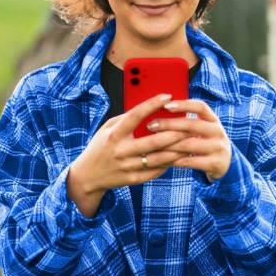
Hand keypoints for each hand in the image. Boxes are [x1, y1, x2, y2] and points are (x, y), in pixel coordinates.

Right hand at [66, 93, 191, 216]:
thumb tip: (149, 109)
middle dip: (174, 132)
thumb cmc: (100, 147)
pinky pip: (154, 171)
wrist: (87, 176)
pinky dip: (167, 164)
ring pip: (158, 158)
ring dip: (176, 150)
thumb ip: (125, 119)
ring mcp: (127, 166)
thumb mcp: (106, 129)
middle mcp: (121, 150)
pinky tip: (177, 156)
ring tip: (189, 142)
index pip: (135, 115)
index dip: (152, 104)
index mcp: (114, 134)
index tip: (168, 96)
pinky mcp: (132, 179)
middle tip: (188, 125)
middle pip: (153, 141)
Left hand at [141, 99, 232, 181]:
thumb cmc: (206, 142)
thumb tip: (160, 110)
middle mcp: (218, 132)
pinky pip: (188, 161)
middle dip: (168, 124)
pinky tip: (160, 159)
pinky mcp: (214, 163)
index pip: (201, 106)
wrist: (226, 164)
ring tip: (151, 143)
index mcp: (214, 120)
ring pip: (187, 144)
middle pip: (191, 125)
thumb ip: (189, 121)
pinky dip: (172, 160)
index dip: (184, 104)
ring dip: (167, 144)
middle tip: (150, 125)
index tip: (166, 105)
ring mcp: (217, 148)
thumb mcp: (204, 129)